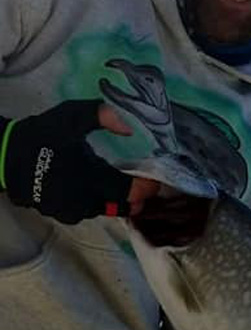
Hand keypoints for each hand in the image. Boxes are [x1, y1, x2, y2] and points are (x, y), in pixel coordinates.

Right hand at [0, 100, 157, 223]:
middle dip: (136, 198)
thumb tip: (129, 126)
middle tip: (146, 187)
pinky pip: (88, 211)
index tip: (156, 182)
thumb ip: (102, 115)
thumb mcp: (71, 117)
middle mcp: (84, 201)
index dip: (145, 189)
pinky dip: (97, 201)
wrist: (4, 157)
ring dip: (115, 200)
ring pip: (104, 209)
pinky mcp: (61, 215)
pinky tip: (100, 189)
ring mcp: (71, 211)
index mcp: (90, 178)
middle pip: (121, 206)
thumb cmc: (41, 136)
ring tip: (124, 186)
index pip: (128, 192)